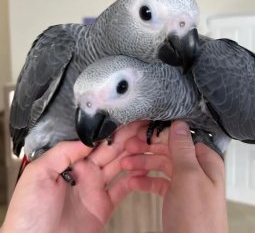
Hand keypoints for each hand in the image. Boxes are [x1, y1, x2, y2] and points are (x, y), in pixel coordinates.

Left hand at [1, 121, 148, 232]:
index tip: (123, 121)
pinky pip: (123, 188)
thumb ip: (62, 152)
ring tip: (144, 143)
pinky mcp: (104, 205)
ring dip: (132, 154)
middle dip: (124, 138)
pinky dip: (135, 178)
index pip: (93, 141)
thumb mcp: (38, 173)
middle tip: (139, 127)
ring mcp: (95, 188)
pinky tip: (143, 169)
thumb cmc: (29, 215)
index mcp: (68, 163)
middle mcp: (84, 173)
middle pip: (109, 150)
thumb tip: (87, 139)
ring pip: (119, 165)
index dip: (109, 131)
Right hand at [121, 121, 227, 232]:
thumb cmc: (197, 219)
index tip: (141, 134)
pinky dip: (146, 180)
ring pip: (161, 165)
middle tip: (128, 147)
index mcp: (205, 160)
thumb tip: (179, 123)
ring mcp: (185, 183)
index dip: (160, 134)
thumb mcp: (189, 178)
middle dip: (147, 149)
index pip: (180, 138)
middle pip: (169, 151)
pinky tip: (133, 181)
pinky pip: (159, 182)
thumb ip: (182, 149)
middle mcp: (196, 169)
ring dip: (143, 163)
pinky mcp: (176, 197)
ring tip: (125, 164)